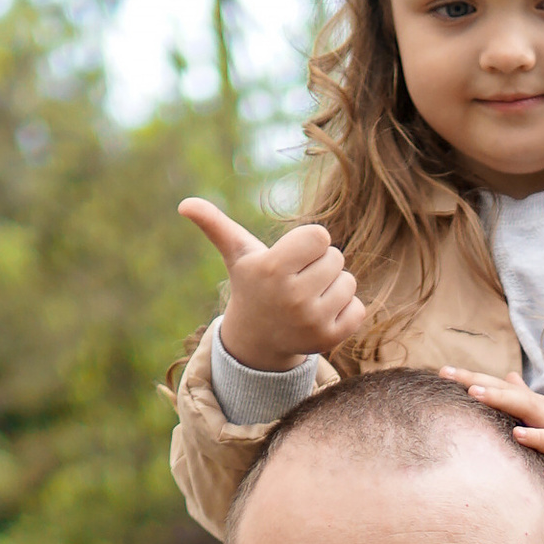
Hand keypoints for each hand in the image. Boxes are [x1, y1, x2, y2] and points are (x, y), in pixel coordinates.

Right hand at [181, 200, 363, 373]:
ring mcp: (312, 321)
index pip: (320, 236)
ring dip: (333, 286)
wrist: (258, 340)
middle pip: (336, 257)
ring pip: (348, 281)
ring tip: (307, 297)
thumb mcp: (237, 254)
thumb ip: (215, 225)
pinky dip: (345, 309)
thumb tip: (184, 204)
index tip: (291, 258)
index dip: (309, 243)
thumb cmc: (252, 284)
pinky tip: (321, 315)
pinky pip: (358, 308)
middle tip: (297, 280)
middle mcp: (292, 297)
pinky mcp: (329, 339)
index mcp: (272, 269)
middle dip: (319, 264)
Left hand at [436, 372, 543, 509]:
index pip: (502, 388)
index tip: (442, 372)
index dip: (473, 379)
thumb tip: (505, 378)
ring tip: (475, 392)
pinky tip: (518, 434)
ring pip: (529, 409)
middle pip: (508, 392)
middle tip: (446, 373)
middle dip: (477, 381)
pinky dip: (536, 436)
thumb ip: (527, 400)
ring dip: (502, 399)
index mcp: (539, 407)